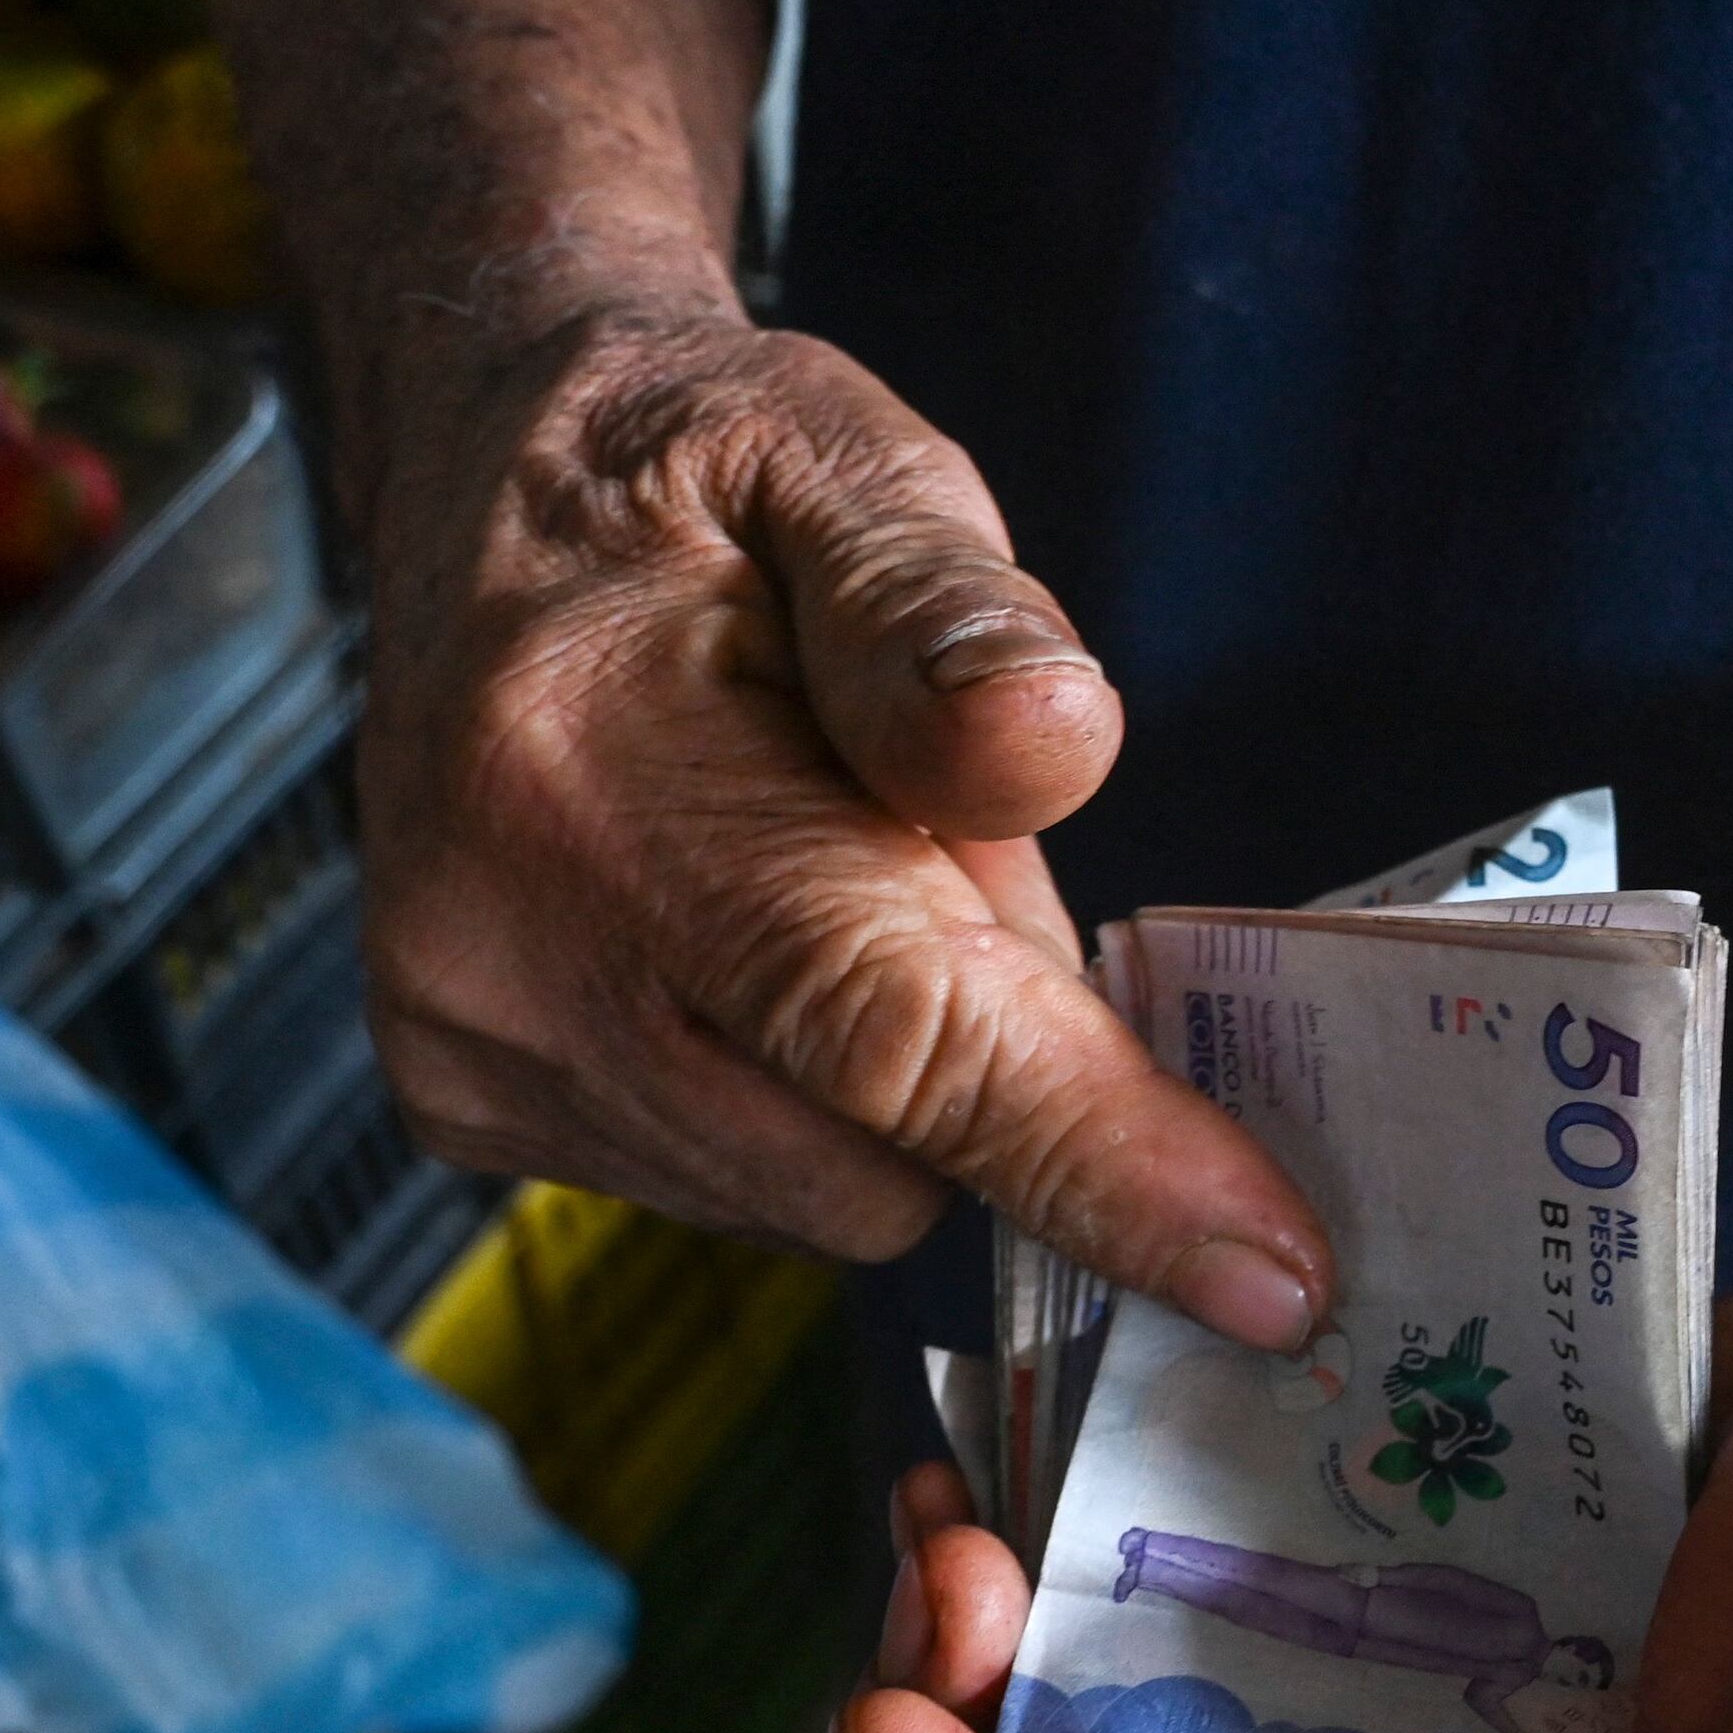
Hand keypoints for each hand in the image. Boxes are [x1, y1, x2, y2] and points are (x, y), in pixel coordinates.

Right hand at [356, 308, 1332, 1348]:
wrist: (482, 500)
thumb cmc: (694, 484)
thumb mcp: (845, 463)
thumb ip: (949, 613)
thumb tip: (1056, 743)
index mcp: (594, 773)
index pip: (891, 1033)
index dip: (1094, 1157)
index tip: (1268, 1268)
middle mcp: (501, 947)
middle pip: (877, 1160)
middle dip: (983, 1051)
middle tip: (942, 855)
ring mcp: (465, 1047)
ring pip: (815, 1196)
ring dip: (883, 1075)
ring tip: (818, 871)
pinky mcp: (465, 1108)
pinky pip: (736, 1187)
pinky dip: (793, 1091)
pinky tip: (740, 936)